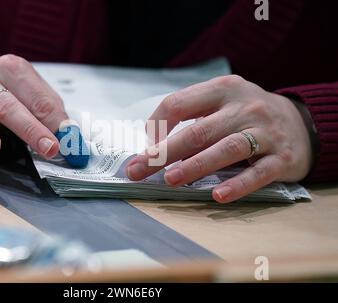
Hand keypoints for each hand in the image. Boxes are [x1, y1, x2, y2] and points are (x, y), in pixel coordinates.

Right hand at [0, 54, 67, 172]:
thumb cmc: (16, 93)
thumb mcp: (39, 98)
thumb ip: (54, 117)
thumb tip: (73, 142)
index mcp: (13, 70)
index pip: (36, 98)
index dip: (53, 122)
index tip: (66, 143)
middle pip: (7, 105)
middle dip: (29, 129)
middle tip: (48, 148)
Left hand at [126, 75, 313, 202]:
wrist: (301, 123)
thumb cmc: (246, 115)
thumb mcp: (222, 104)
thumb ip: (192, 120)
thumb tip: (152, 148)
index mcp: (222, 90)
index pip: (179, 103)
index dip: (156, 126)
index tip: (144, 149)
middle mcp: (244, 107)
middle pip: (198, 131)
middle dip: (165, 153)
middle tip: (139, 170)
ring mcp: (265, 132)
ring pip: (226, 149)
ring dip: (196, 166)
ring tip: (171, 180)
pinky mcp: (282, 158)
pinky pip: (258, 173)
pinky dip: (237, 185)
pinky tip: (218, 195)